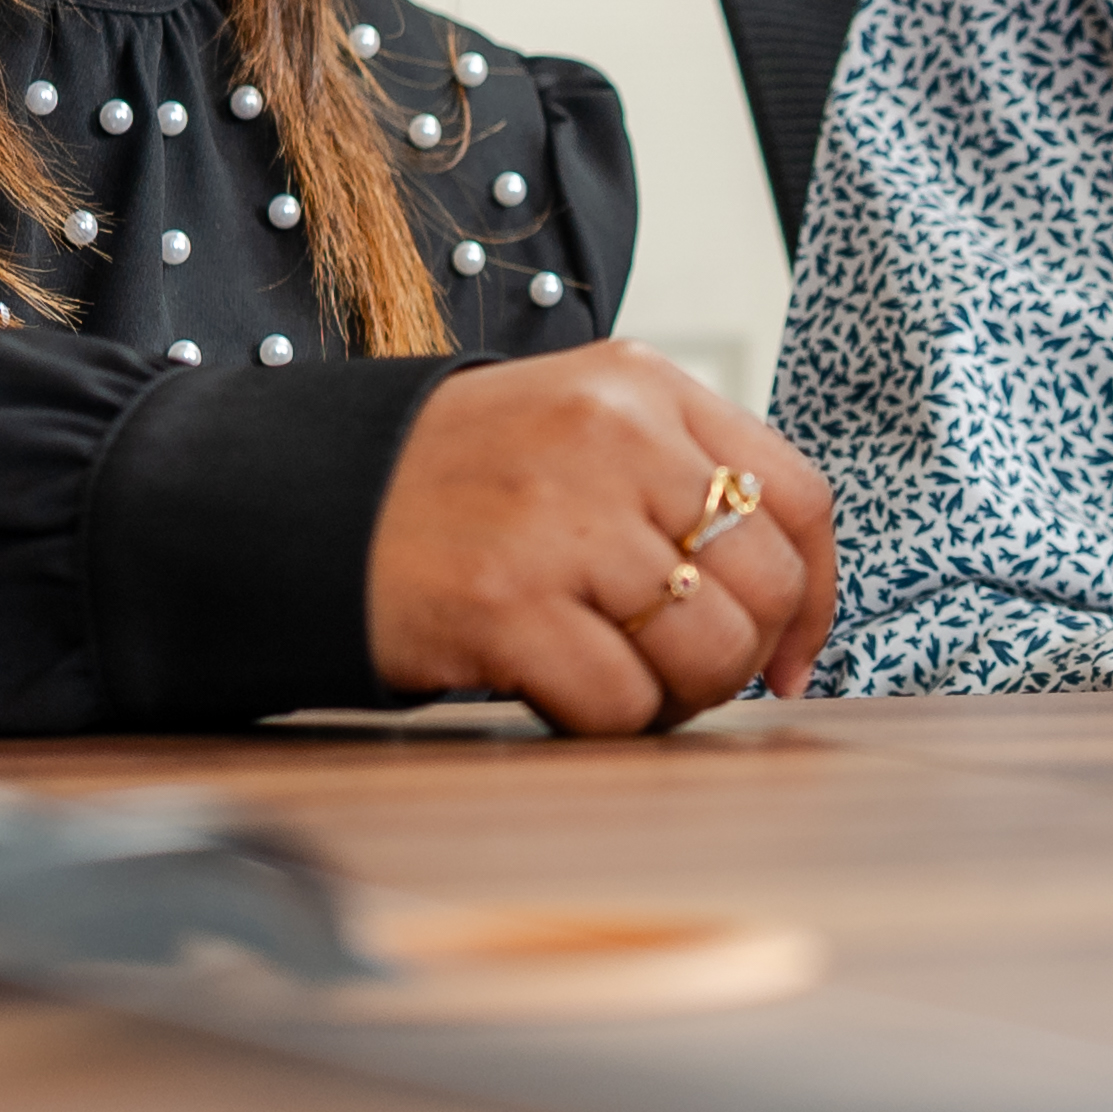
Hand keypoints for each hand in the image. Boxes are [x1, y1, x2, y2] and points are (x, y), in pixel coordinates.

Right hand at [363, 346, 839, 731]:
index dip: (816, 594)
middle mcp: (613, 439)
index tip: (792, 652)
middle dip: (742, 656)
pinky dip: (606, 725)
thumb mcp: (576, 430)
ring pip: (709, 652)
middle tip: (685, 679)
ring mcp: (561, 521)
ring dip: (676, 698)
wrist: (296, 500)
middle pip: (766, 582)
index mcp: (640, 386)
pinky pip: (623, 705)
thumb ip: (677, 478)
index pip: (801, 495)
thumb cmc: (447, 484)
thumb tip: (787, 596)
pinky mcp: (507, 604)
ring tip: (618, 685)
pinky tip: (558, 696)